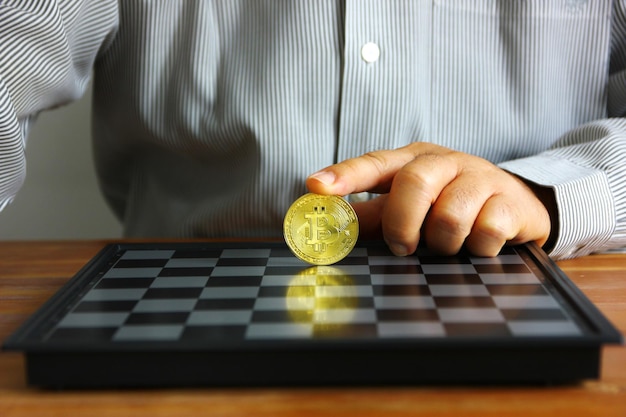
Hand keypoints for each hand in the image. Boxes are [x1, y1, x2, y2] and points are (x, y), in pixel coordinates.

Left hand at [306, 142, 552, 256]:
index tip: (316, 186)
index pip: (375, 163)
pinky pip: (486, 231)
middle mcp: (445, 162)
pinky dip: (478, 248)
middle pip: (413, 183)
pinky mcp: (510, 200)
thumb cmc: (451, 205)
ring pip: (450, 215)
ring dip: (443, 243)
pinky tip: (480, 244)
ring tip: (449, 243)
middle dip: (403, 224)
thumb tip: (331, 230)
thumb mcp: (410, 207)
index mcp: (413, 161)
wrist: (516, 208)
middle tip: (404, 245)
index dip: (345, 175)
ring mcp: (480, 177)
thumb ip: (372, 217)